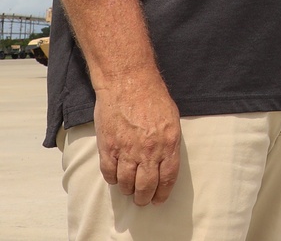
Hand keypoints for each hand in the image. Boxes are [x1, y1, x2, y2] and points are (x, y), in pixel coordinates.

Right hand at [93, 77, 180, 205]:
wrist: (128, 81)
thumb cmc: (152, 95)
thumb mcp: (171, 118)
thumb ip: (168, 141)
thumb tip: (165, 160)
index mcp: (169, 142)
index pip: (168, 177)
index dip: (163, 192)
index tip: (159, 199)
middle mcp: (149, 150)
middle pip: (146, 186)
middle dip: (144, 197)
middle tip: (142, 199)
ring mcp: (127, 150)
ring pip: (126, 183)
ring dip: (128, 190)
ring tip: (129, 189)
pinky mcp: (108, 147)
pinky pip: (109, 173)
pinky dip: (112, 178)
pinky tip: (115, 176)